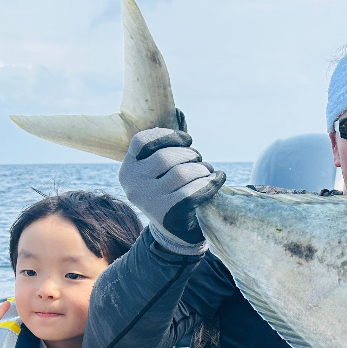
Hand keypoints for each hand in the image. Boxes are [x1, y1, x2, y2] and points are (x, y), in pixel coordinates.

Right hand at [119, 128, 226, 255]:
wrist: (176, 234)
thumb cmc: (172, 193)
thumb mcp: (161, 172)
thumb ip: (167, 147)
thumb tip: (180, 112)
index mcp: (128, 169)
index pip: (142, 141)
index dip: (169, 136)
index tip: (188, 140)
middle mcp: (133, 185)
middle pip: (166, 157)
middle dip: (191, 156)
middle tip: (201, 162)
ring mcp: (149, 201)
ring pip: (182, 173)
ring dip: (202, 170)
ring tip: (208, 173)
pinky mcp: (168, 215)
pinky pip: (193, 191)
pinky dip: (210, 183)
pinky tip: (218, 180)